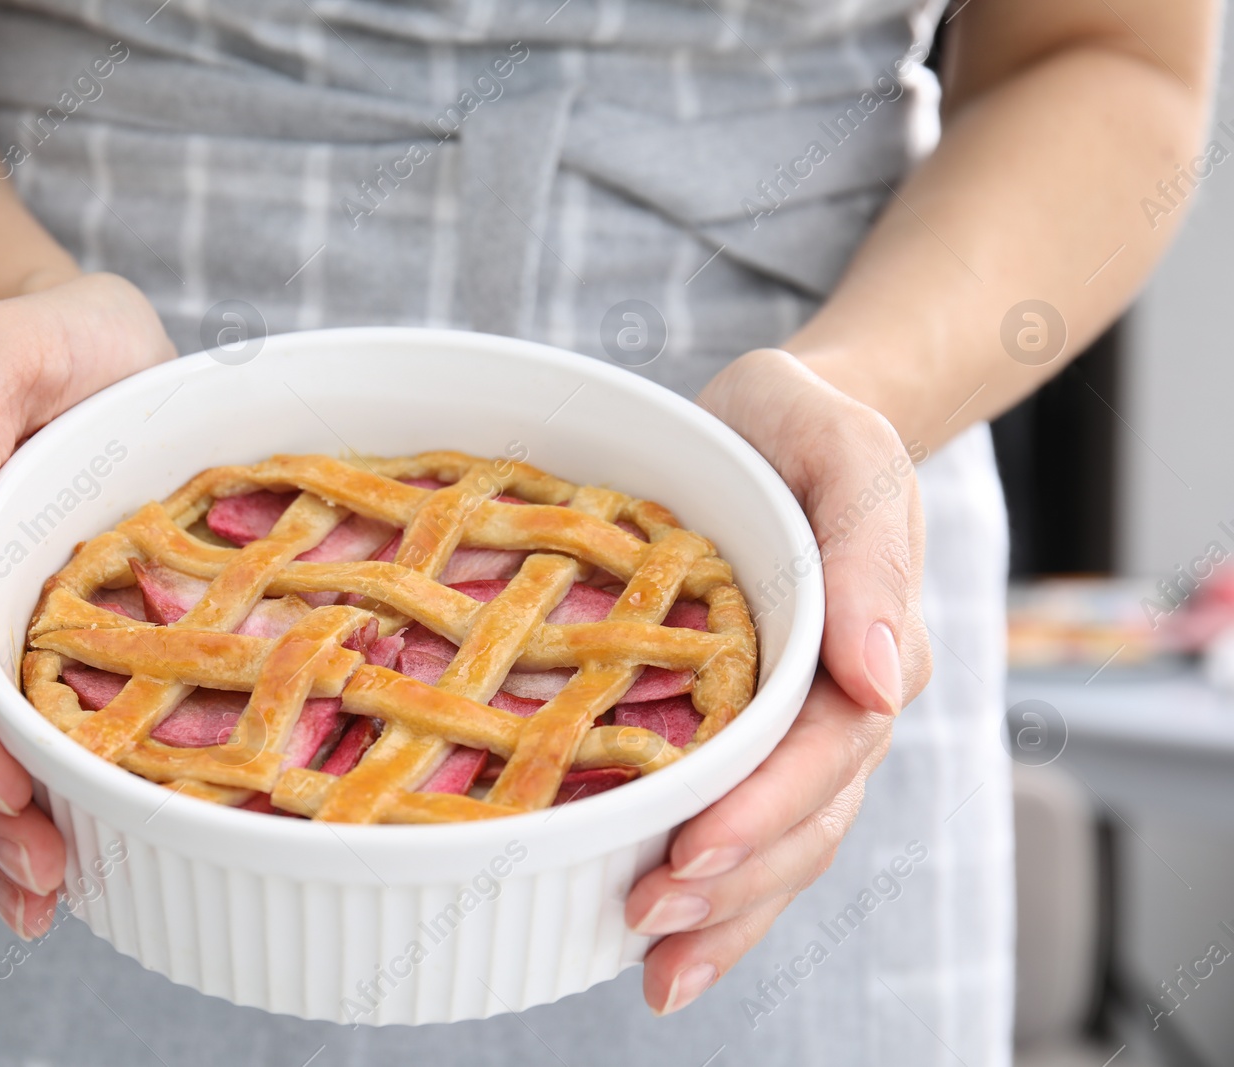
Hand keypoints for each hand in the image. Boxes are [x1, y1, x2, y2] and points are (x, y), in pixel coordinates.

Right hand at [0, 272, 175, 936]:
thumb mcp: (8, 348)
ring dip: (2, 828)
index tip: (9, 796)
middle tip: (41, 883)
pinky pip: (29, 722)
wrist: (93, 337)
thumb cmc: (54, 338)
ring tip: (48, 901)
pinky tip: (70, 860)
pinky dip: (39, 794)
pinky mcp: (47, 632)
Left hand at [627, 347, 930, 1013]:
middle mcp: (844, 701)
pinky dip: (712, 890)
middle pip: (807, 819)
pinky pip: (741, 820)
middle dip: (736, 884)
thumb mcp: (845, 449)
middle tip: (650, 925)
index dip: (767, 807)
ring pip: (781, 843)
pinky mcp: (749, 732)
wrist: (776, 420)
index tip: (696, 850)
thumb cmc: (806, 426)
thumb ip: (869, 552)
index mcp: (872, 641)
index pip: (830, 747)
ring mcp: (799, 726)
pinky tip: (657, 942)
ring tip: (655, 970)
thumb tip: (885, 677)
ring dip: (725, 914)